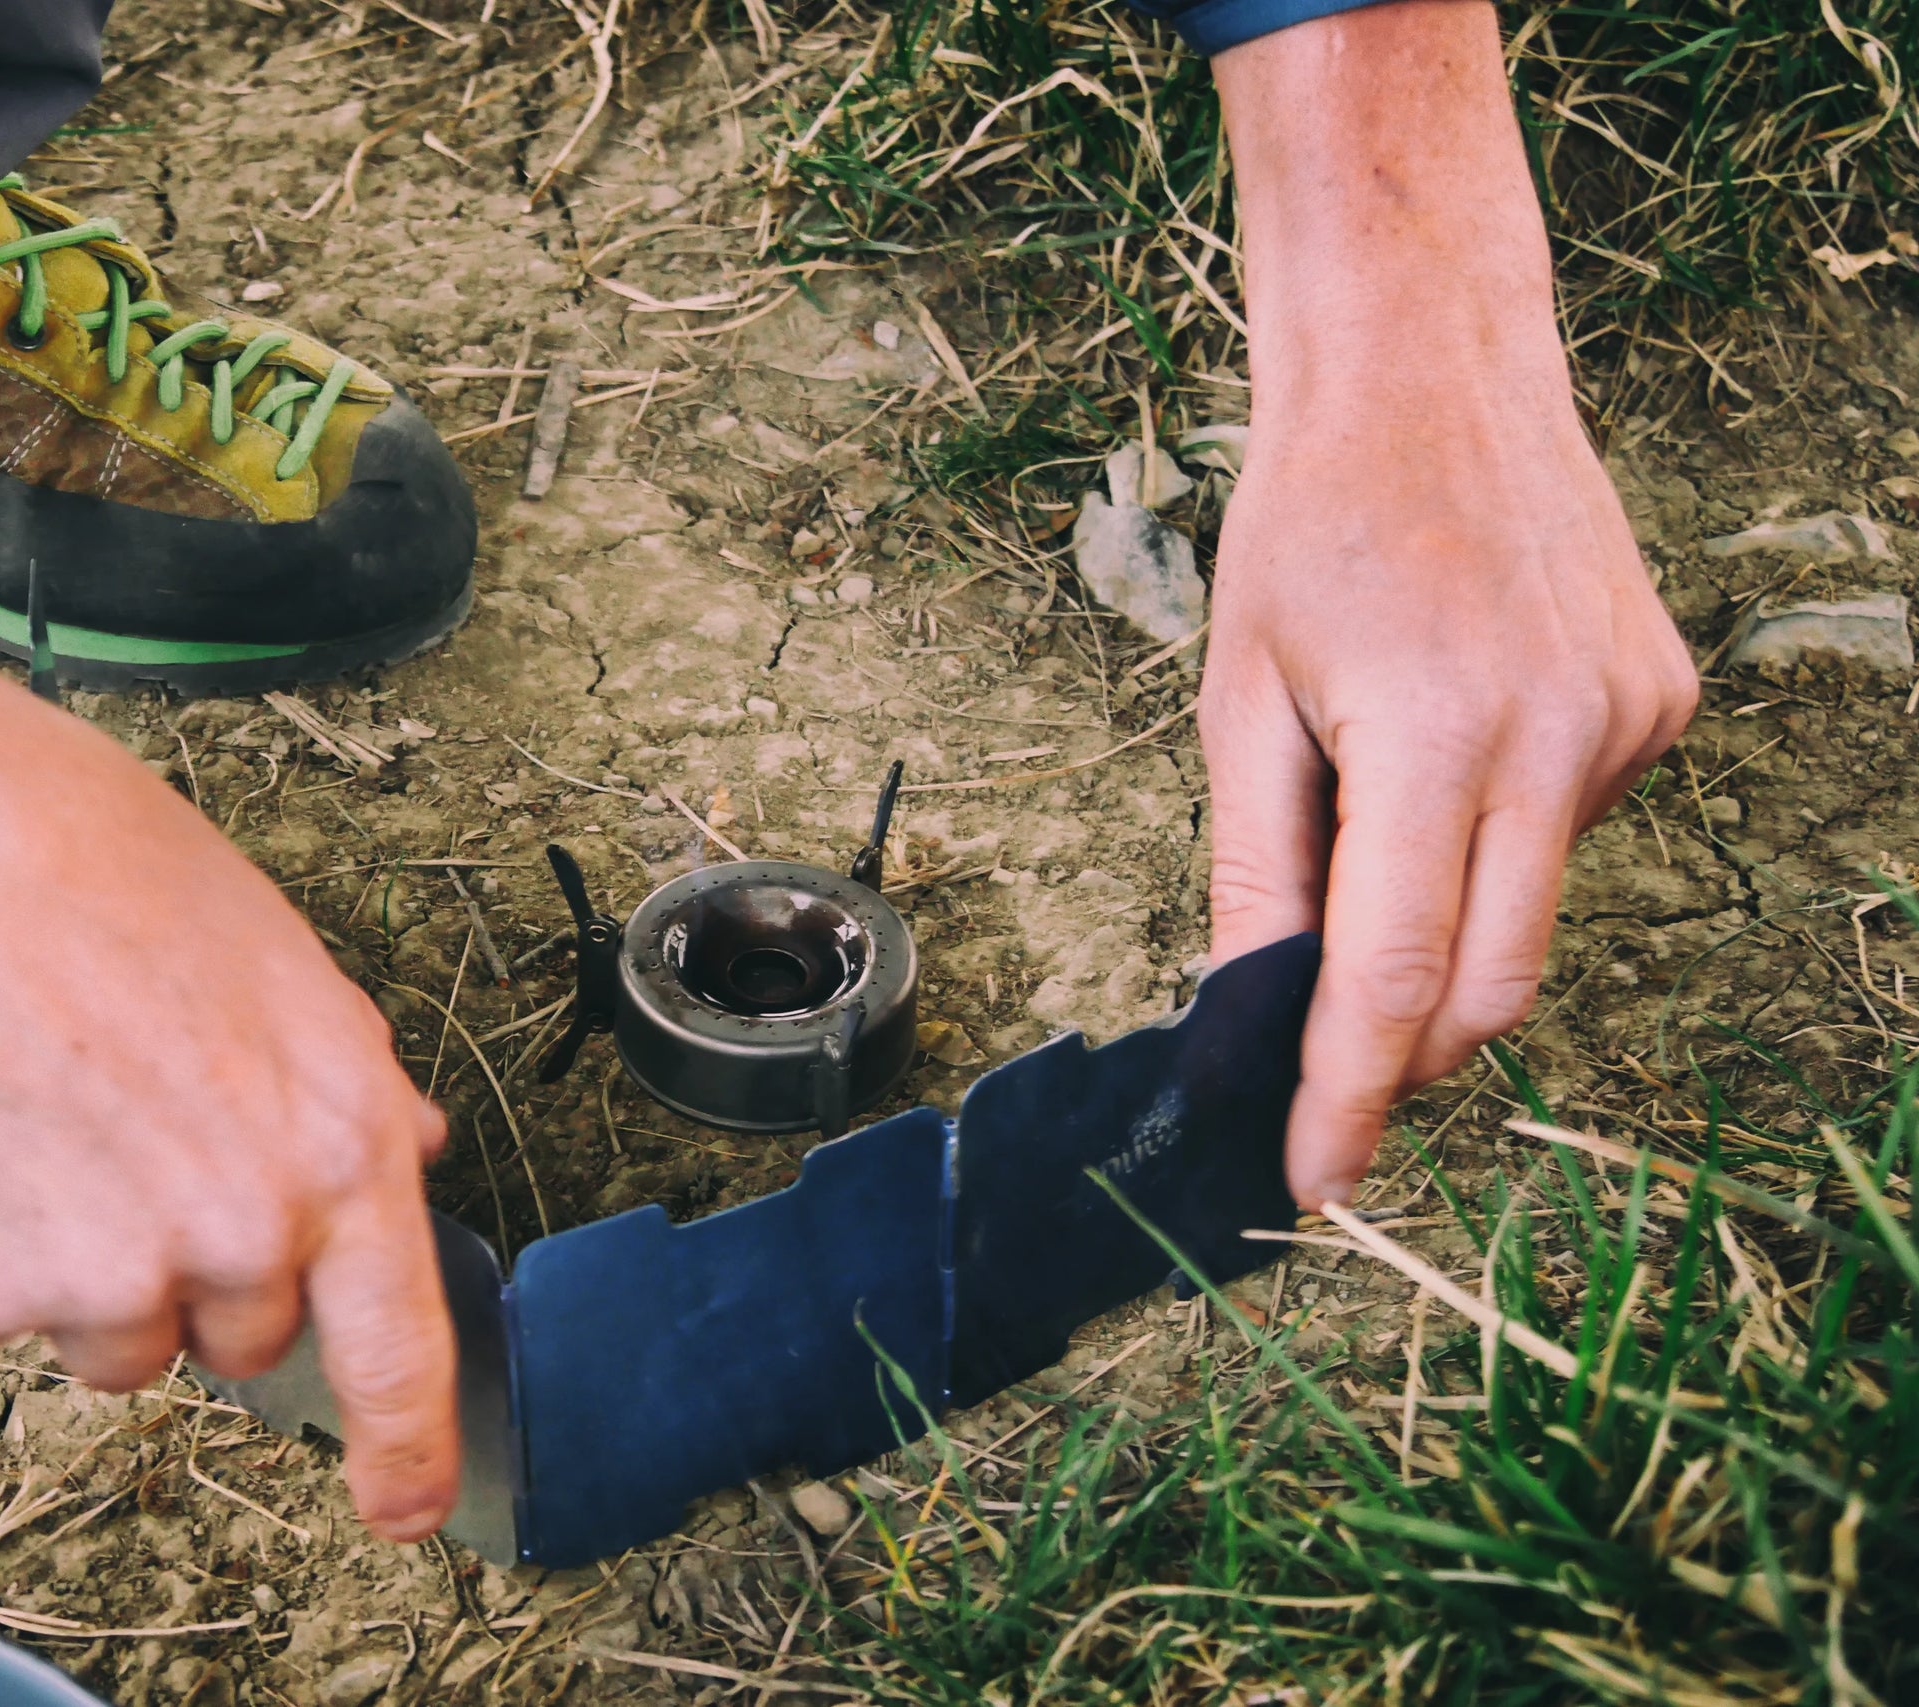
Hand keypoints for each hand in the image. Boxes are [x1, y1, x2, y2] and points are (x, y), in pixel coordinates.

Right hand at [0, 469, 459, 1539]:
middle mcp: (239, 1221)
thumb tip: (403, 1143)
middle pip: (244, 1335)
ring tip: (24, 1109)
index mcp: (333, 1126)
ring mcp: (103, 1270)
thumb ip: (332, 1068)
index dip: (409, 1442)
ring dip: (80, 1266)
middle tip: (124, 1135)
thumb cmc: (51, 841)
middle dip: (198, 1266)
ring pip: (113, 1336)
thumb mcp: (252, 937)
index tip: (404, 1502)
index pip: (401, 1343)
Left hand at [1202, 2, 1697, 1209]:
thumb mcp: (1241, 702)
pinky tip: (1454, 731)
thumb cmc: (1308, 528)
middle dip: (1405, 1046)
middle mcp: (1561, 737)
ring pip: (1529, 915)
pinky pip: (1569, 835)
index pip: (1393, 977)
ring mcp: (1629, 720)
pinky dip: (1497, 836)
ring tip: (1378, 794)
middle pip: (1488, 985)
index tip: (1312, 1178)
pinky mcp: (1662, 702)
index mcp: (1437, 735)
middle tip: (1324, 1053)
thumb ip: (1257, 875)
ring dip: (1445, 919)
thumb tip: (1250, 1022)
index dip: (1348, 1094)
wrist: (1431, 370)